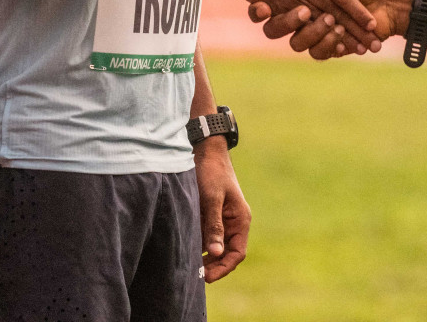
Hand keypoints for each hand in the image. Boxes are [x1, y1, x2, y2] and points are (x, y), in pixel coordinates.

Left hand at [194, 139, 249, 282]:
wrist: (206, 150)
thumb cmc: (212, 172)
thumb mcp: (212, 198)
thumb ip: (214, 225)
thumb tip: (216, 252)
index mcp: (241, 220)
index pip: (237, 253)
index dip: (223, 268)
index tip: (206, 277)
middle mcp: (234, 222)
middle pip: (226, 254)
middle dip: (212, 267)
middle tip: (194, 276)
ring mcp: (222, 219)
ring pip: (216, 247)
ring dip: (204, 257)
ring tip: (188, 266)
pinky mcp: (211, 215)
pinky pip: (207, 236)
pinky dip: (198, 245)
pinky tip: (185, 250)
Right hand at [248, 0, 408, 58]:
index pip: (270, 4)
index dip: (259, 10)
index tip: (263, 7)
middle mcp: (303, 14)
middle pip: (277, 27)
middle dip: (287, 22)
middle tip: (305, 11)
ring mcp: (316, 31)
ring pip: (298, 43)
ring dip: (314, 34)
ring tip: (335, 24)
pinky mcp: (330, 45)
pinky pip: (319, 53)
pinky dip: (329, 47)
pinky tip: (342, 43)